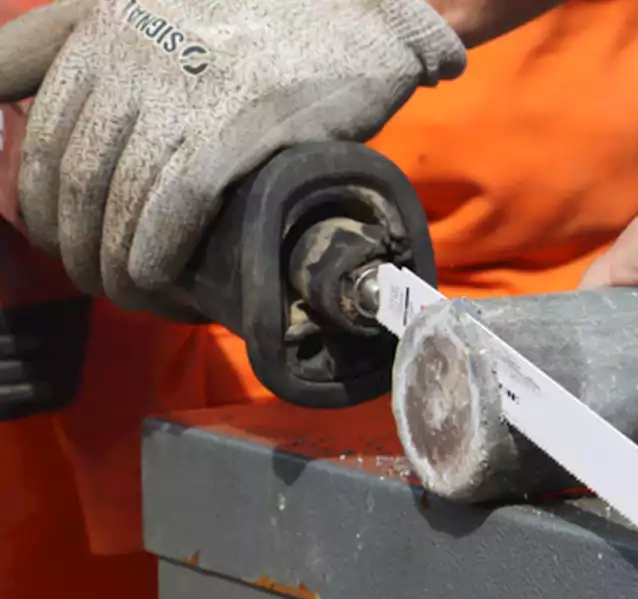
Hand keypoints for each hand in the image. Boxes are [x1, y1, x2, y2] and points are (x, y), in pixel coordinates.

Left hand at [0, 0, 464, 312]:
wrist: (366, 7)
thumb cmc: (268, 13)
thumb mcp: (158, 7)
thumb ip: (86, 41)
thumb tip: (29, 102)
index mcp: (105, 27)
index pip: (42, 135)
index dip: (40, 203)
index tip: (60, 238)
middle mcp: (132, 55)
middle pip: (76, 177)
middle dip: (78, 247)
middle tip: (101, 280)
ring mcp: (186, 90)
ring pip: (120, 199)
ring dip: (117, 264)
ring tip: (135, 292)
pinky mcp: (242, 124)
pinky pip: (176, 205)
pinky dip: (159, 252)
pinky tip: (161, 278)